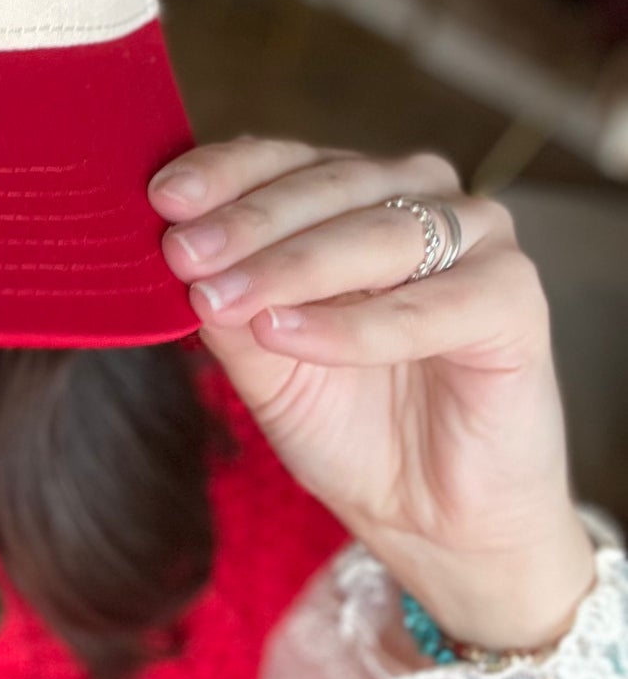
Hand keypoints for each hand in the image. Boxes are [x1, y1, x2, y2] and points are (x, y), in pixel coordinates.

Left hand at [148, 135, 597, 651]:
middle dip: (247, 223)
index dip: (223, 176)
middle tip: (182, 255)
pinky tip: (287, 335)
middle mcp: (418, 200)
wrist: (428, 517)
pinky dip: (353, 323)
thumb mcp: (263, 364)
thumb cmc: (349, 427)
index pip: (283, 161)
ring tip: (223, 300)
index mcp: (353, 195)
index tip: (162, 201)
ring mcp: (476, 241)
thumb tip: (173, 253)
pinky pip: (429, 305)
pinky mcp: (515, 299)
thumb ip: (227, 306)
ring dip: (292, 266)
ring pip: (377, 234)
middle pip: (327, 187)